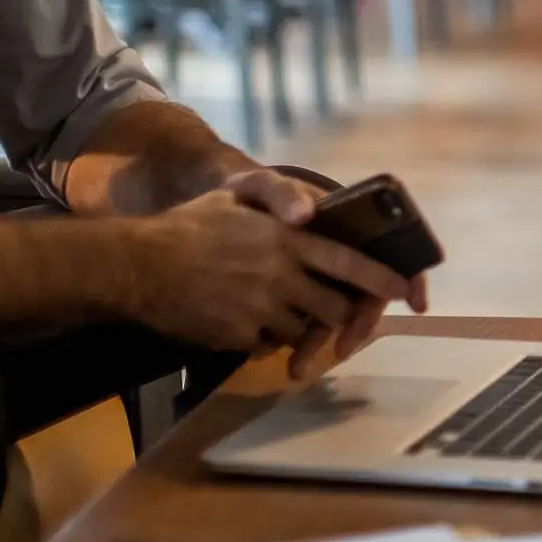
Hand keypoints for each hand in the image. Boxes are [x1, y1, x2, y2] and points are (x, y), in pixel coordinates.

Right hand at [122, 186, 420, 376]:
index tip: (406, 292)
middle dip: (342, 314)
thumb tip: (310, 212)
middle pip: (334, 308)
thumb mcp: (236, 196)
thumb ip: (279, 197)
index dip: (381, 279)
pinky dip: (264, 338)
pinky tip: (245, 319)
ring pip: (302, 330)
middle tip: (337, 313)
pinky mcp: (236, 336)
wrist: (135, 266)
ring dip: (301, 327)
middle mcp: (279, 276)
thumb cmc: (188, 225)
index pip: (348, 262)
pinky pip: (265, 345)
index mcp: (285, 239)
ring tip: (279, 310)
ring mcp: (258, 309)